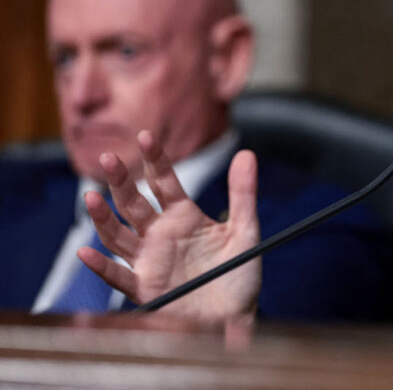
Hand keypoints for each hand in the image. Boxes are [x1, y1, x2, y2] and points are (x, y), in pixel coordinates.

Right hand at [79, 130, 260, 321]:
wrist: (237, 315)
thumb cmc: (239, 274)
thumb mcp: (245, 230)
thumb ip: (243, 193)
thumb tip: (247, 153)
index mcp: (184, 216)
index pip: (164, 182)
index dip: (155, 161)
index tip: (147, 136)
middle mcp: (161, 234)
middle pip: (134, 203)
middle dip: (121, 181)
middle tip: (109, 158)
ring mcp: (149, 260)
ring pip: (118, 235)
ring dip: (103, 218)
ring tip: (91, 197)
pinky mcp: (145, 288)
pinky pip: (118, 276)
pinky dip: (101, 267)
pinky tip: (85, 254)